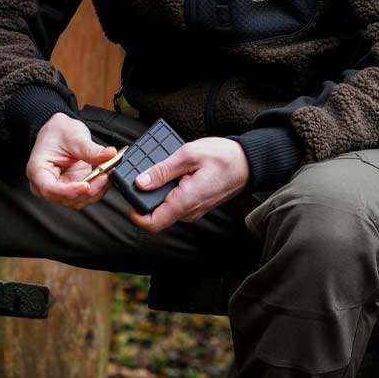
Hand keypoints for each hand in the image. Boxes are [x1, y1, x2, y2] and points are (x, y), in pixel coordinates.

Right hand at [26, 112, 119, 209]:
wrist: (59, 132)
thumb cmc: (58, 133)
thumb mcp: (74, 137)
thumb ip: (91, 150)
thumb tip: (110, 155)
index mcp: (38, 171)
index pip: (50, 189)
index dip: (69, 191)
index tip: (87, 186)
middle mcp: (46, 184)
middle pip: (66, 198)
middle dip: (89, 190)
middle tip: (105, 175)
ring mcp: (60, 188)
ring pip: (78, 200)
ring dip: (96, 190)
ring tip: (108, 173)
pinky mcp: (72, 189)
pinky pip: (85, 196)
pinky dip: (98, 188)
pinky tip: (106, 177)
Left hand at [128, 136, 249, 232]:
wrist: (248, 163)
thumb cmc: (223, 157)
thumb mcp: (189, 155)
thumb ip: (162, 170)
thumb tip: (140, 182)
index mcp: (185, 201)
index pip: (152, 223)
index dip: (135, 213)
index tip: (130, 194)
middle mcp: (188, 211)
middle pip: (155, 214)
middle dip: (144, 196)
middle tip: (142, 173)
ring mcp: (192, 210)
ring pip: (164, 208)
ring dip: (156, 192)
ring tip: (159, 170)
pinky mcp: (195, 205)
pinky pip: (174, 203)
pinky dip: (167, 191)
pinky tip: (172, 173)